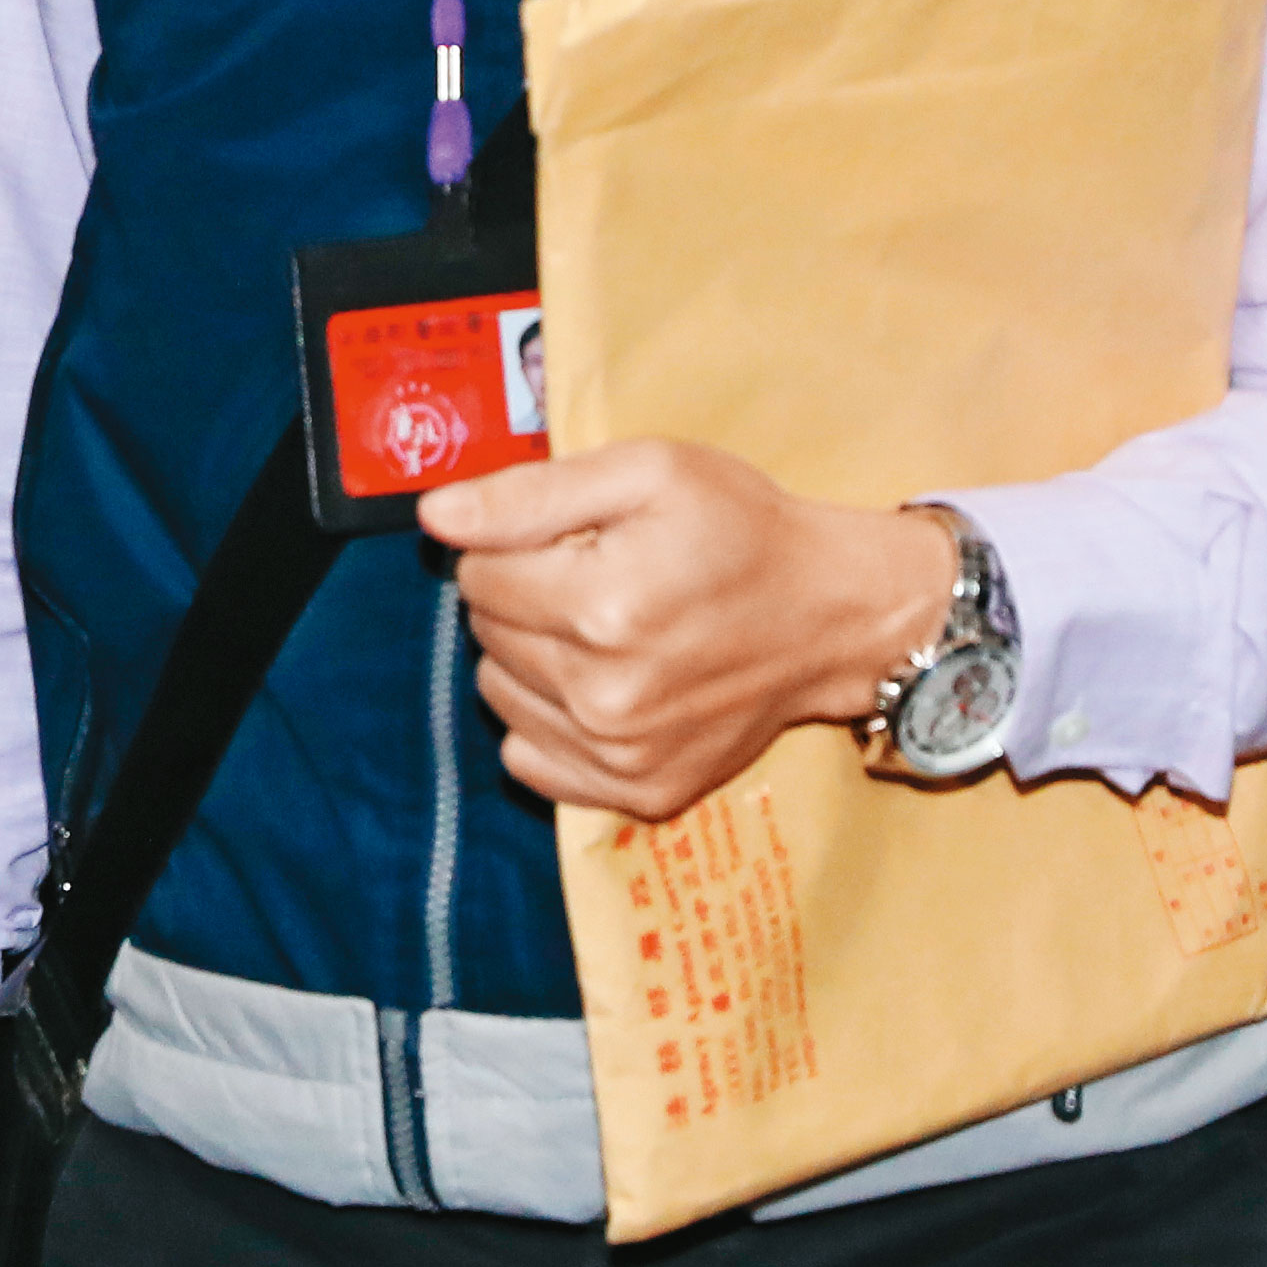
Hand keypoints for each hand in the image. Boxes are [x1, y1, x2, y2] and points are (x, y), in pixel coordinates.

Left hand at [419, 441, 956, 824]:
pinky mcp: (639, 792)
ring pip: (498, 695)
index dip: (514, 543)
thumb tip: (435, 516)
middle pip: (486, 634)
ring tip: (602, 631)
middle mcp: (606, 694)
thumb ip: (530, 494)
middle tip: (597, 578)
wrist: (831, 615)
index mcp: (604, 606)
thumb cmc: (741, 531)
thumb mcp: (647, 473)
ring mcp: (622, 754)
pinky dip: (547, 720)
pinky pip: (529, 760)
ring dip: (530, 657)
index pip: (476, 573)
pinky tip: (601, 685)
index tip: (573, 539)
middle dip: (524, 596)